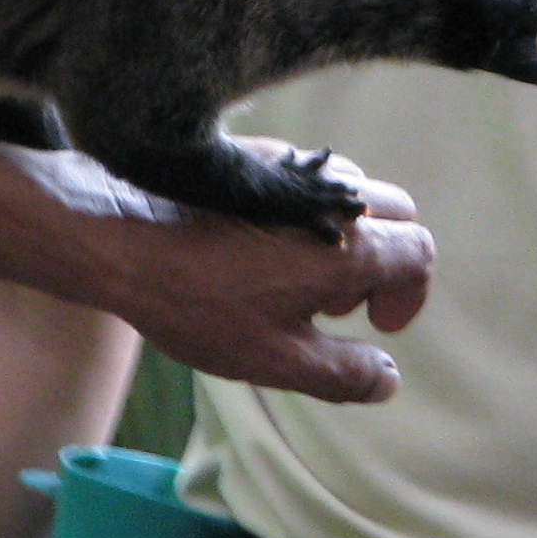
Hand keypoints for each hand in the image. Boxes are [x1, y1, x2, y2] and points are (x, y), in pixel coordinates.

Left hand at [14, 143, 433, 401]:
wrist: (118, 236)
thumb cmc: (195, 302)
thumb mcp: (273, 358)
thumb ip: (340, 373)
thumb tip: (387, 380)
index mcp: (348, 245)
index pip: (419, 252)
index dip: (409, 294)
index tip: (376, 323)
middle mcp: (332, 196)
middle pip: (396, 214)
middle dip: (383, 259)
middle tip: (335, 302)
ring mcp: (295, 169)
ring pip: (353, 192)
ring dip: (345, 234)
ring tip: (293, 277)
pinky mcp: (259, 157)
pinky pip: (310, 179)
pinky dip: (309, 213)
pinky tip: (259, 248)